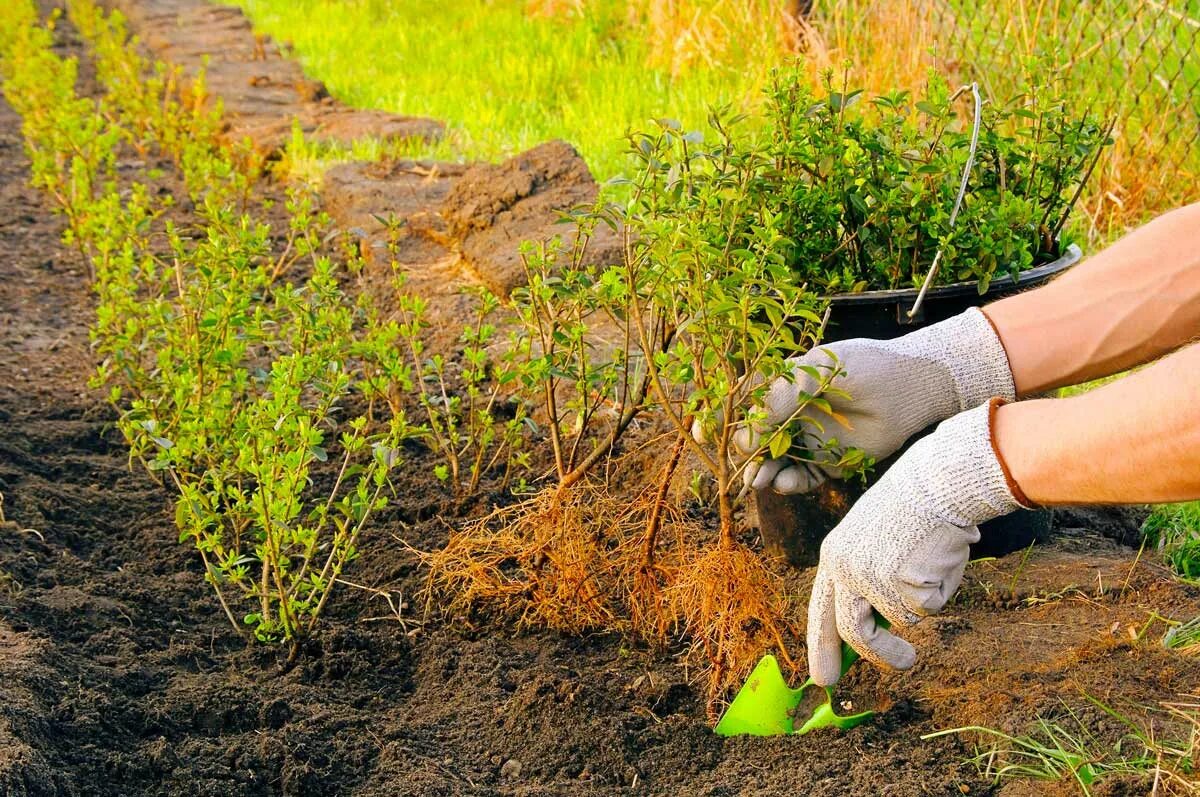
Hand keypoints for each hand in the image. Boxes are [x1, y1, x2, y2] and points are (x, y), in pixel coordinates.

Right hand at [740, 308, 1015, 493]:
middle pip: (754, 439)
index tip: (703, 433)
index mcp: (783, 386)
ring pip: (775, 462)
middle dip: (742, 455)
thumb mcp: (813, 375)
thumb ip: (776, 402)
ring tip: (760, 480)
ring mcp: (810, 440)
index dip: (721, 419)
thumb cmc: (863, 368)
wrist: (912, 388)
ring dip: (762, 472)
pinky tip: (784, 483)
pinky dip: (788, 483)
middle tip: (739, 467)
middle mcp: (792, 414)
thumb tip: (743, 436)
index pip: (743, 404)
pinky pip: (801, 478)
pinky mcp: (830, 463)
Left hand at [805, 400, 1027, 684]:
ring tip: (934, 579)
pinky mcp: (902, 585)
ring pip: (899, 622)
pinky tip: (940, 559)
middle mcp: (845, 570)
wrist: (936, 481)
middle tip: (905, 664)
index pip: (821, 611)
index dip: (822, 646)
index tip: (824, 677)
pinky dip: (941, 591)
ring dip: (920, 611)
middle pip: (853, 632)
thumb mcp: (873, 541)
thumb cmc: (912, 509)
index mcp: (833, 556)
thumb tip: (874, 629)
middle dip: (879, 657)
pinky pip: (927, 608)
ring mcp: (872, 579)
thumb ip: (866, 581)